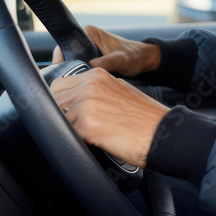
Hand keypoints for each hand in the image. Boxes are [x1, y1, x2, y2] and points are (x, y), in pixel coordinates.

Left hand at [51, 68, 168, 167]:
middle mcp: (90, 85)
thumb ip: (96, 89)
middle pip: (54, 99)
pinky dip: (76, 139)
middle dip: (62, 113)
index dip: (62, 100)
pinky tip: (94, 140)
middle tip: (81, 124)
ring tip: (92, 133)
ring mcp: (87, 104)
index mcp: (97, 75)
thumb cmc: (145, 117)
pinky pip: (66, 133)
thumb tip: (76, 99)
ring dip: (69, 127)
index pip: (59, 84)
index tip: (68, 110)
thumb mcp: (120, 91)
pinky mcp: (86, 124)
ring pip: (58, 117)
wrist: (162, 132)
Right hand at [52, 25, 160, 76]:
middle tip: (66, 83)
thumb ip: (105, 63)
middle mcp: (86, 36)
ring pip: (72, 60)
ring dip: (72, 71)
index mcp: (89, 32)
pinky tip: (82, 81)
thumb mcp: (120, 60)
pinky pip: (79, 63)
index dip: (60, 61)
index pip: (64, 46)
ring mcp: (89, 45)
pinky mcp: (92, 53)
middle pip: (66, 54)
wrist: (145, 58)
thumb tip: (88, 67)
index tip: (60, 75)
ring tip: (74, 83)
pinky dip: (80, 71)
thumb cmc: (134, 57)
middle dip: (65, 68)